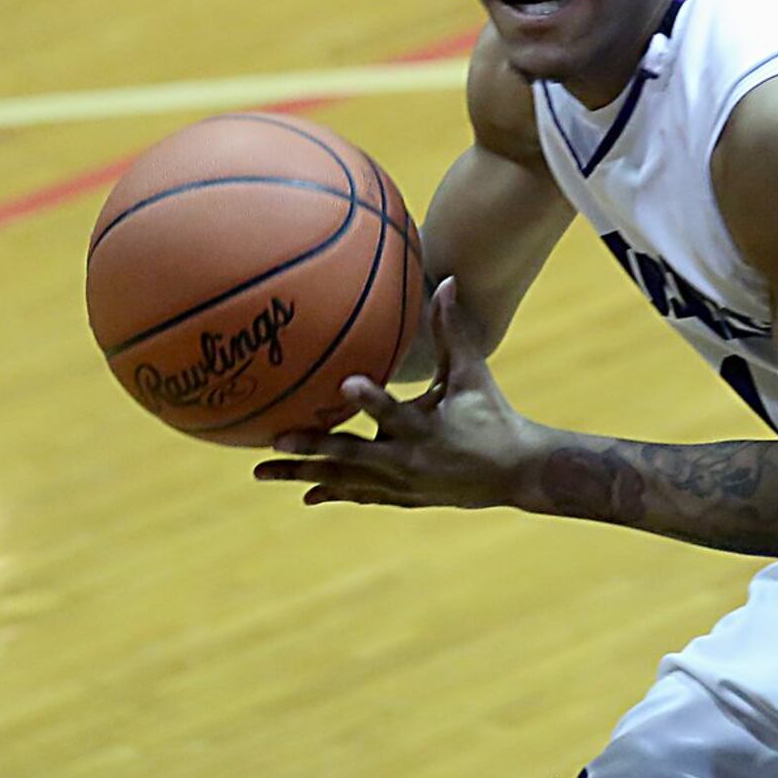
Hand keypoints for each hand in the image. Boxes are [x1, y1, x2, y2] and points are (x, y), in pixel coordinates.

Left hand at [253, 279, 543, 509]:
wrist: (514, 471)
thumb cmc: (493, 414)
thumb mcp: (473, 373)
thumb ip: (452, 330)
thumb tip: (446, 281)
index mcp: (427, 427)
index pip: (395, 412)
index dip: (370, 400)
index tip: (344, 383)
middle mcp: (409, 459)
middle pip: (353, 456)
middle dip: (312, 448)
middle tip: (274, 441)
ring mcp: (402, 483)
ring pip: (345, 480)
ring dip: (303, 475)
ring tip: (263, 472)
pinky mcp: (402, 496)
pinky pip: (359, 494)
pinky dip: (332, 492)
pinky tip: (305, 492)